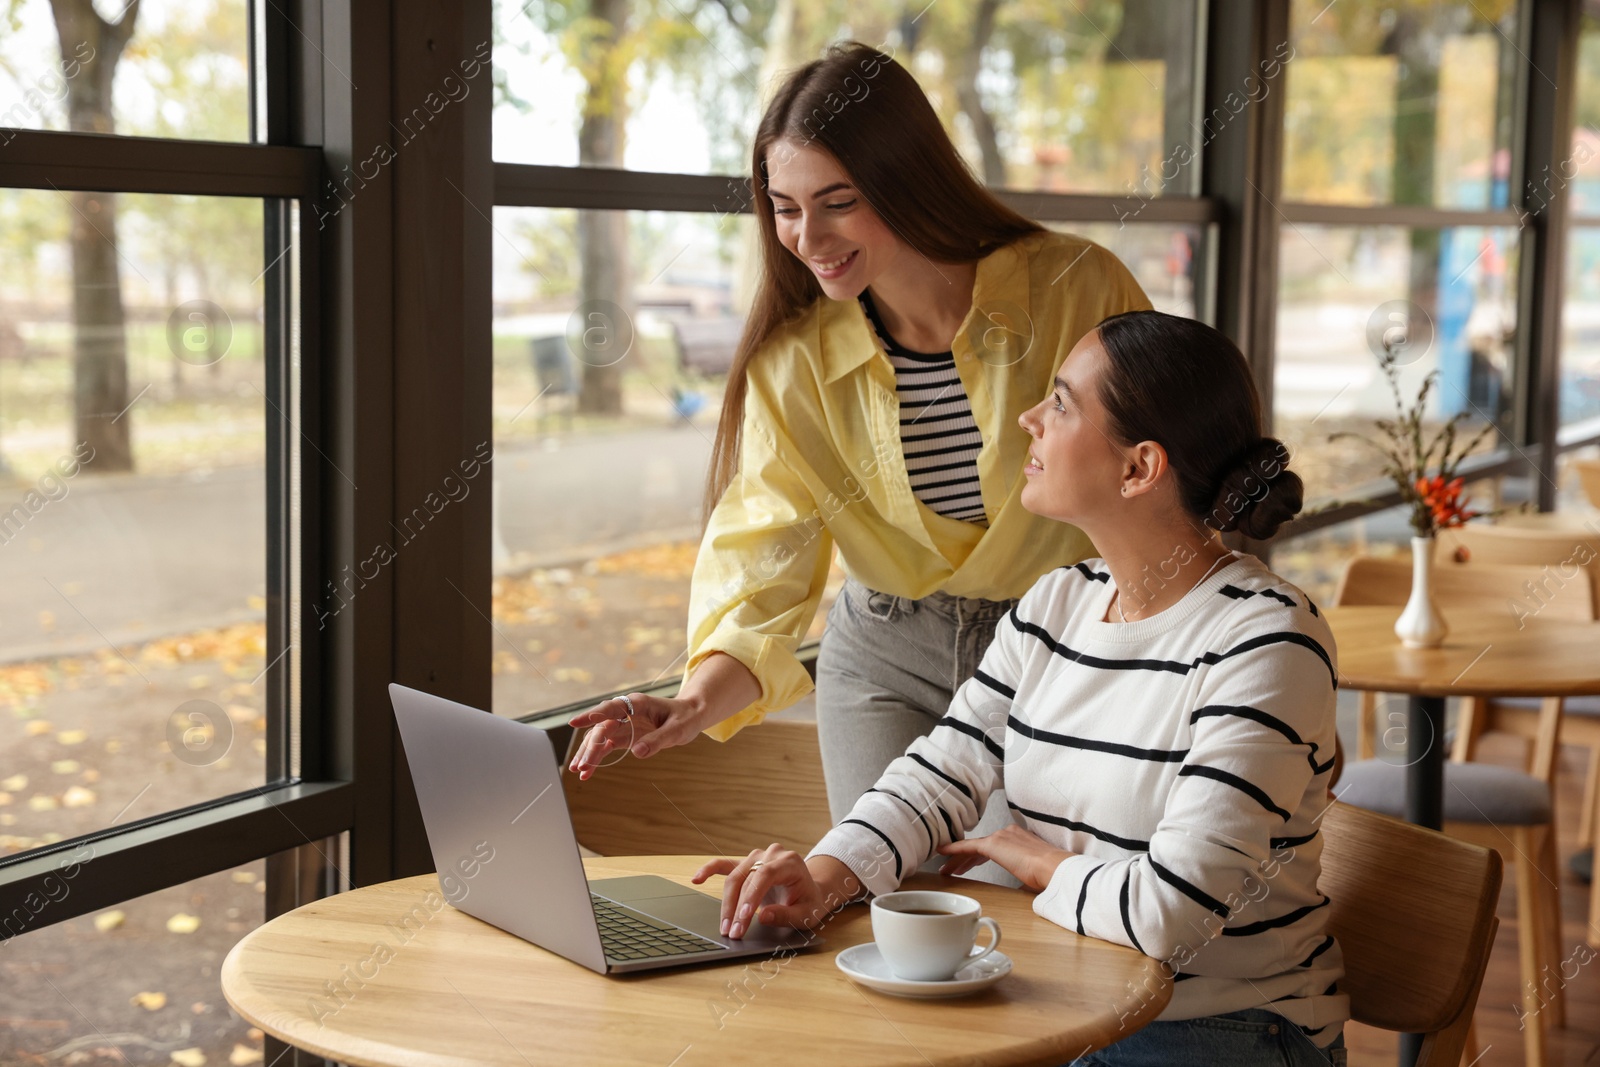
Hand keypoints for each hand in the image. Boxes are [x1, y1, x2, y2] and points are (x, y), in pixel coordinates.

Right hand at [565, 692, 703, 778]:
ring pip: (599, 737)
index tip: (575, 723)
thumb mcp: (677, 729)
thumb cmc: (685, 717)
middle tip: (582, 765)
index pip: (610, 708)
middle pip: (602, 727)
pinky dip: (596, 757)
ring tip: (578, 771)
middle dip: (590, 746)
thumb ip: (658, 739)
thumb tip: (637, 753)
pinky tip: (587, 771)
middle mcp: (626, 712)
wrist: (690, 716)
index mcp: (637, 703)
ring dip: (588, 753)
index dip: (592, 715)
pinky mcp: (625, 736)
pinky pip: (606, 746)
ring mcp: (623, 724)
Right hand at [691, 845, 851, 938]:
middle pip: (746, 879)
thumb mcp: (807, 913)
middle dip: (737, 907)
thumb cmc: (810, 902)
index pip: (765, 875)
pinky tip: (697, 879)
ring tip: (725, 927)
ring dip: (726, 903)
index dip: (752, 895)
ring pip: (734, 878)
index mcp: (789, 862)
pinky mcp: (746, 864)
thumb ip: (786, 915)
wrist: (812, 891)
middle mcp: (771, 854)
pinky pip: (725, 865)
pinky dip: (709, 870)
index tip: (745, 917)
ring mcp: (757, 857)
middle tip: (733, 932)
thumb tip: (763, 916)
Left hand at [935, 825, 1073, 891]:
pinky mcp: (993, 844)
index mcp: (1020, 840)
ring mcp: (1000, 837)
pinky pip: (967, 846)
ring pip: (971, 848)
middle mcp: (1008, 834)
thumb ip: (1026, 879)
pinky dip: (954, 849)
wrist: (1055, 868)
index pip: (993, 847)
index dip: (978, 857)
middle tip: (952, 869)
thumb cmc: (1051, 875)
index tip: (968, 865)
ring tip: (945, 870)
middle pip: (980, 847)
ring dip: (957, 859)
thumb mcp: (1036, 877)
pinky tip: (942, 852)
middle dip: (964, 859)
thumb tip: (1025, 890)